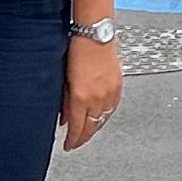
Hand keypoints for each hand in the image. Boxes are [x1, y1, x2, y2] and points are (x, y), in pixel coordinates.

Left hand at [60, 34, 122, 152]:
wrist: (95, 34)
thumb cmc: (76, 50)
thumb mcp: (64, 79)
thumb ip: (64, 101)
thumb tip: (63, 118)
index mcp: (81, 98)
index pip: (77, 128)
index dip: (72, 141)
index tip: (68, 146)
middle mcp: (97, 98)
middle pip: (91, 128)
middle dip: (83, 138)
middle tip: (76, 143)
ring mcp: (109, 93)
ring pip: (103, 120)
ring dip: (94, 128)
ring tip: (87, 132)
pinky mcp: (118, 86)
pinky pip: (112, 109)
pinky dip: (105, 116)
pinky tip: (100, 117)